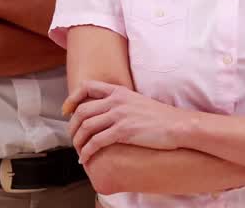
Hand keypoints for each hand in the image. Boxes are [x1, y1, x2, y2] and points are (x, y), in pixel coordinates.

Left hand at [64, 80, 186, 162]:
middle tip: (73, 138)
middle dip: (72, 126)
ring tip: (79, 151)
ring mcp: (119, 115)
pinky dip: (87, 151)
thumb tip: (107, 113)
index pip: (87, 86)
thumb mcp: (137, 102)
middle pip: (82, 110)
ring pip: (86, 127)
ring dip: (78, 141)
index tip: (67, 111)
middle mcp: (116, 101)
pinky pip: (96, 141)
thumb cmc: (161, 118)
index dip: (72, 98)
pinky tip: (86, 158)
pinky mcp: (123, 131)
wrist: (178, 126)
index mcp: (119, 91)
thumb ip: (121, 103)